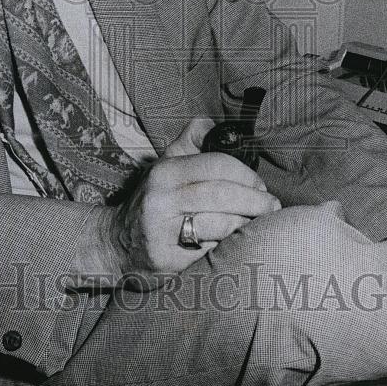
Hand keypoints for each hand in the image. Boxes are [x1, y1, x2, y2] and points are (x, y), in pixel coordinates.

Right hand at [105, 118, 280, 287]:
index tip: (260, 186)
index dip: (246, 175)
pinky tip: (233, 242)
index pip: (217, 164)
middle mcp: (162, 199)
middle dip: (255, 201)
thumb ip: (191, 142)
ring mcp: (164, 231)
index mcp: (165, 172)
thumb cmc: (153, 201)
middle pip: (222, 195)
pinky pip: (212, 251)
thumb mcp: (165, 165)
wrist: (115, 242)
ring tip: (256, 224)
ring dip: (246, 224)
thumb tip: (214, 125)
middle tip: (271, 207)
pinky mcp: (168, 260)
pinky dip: (228, 245)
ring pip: (220, 224)